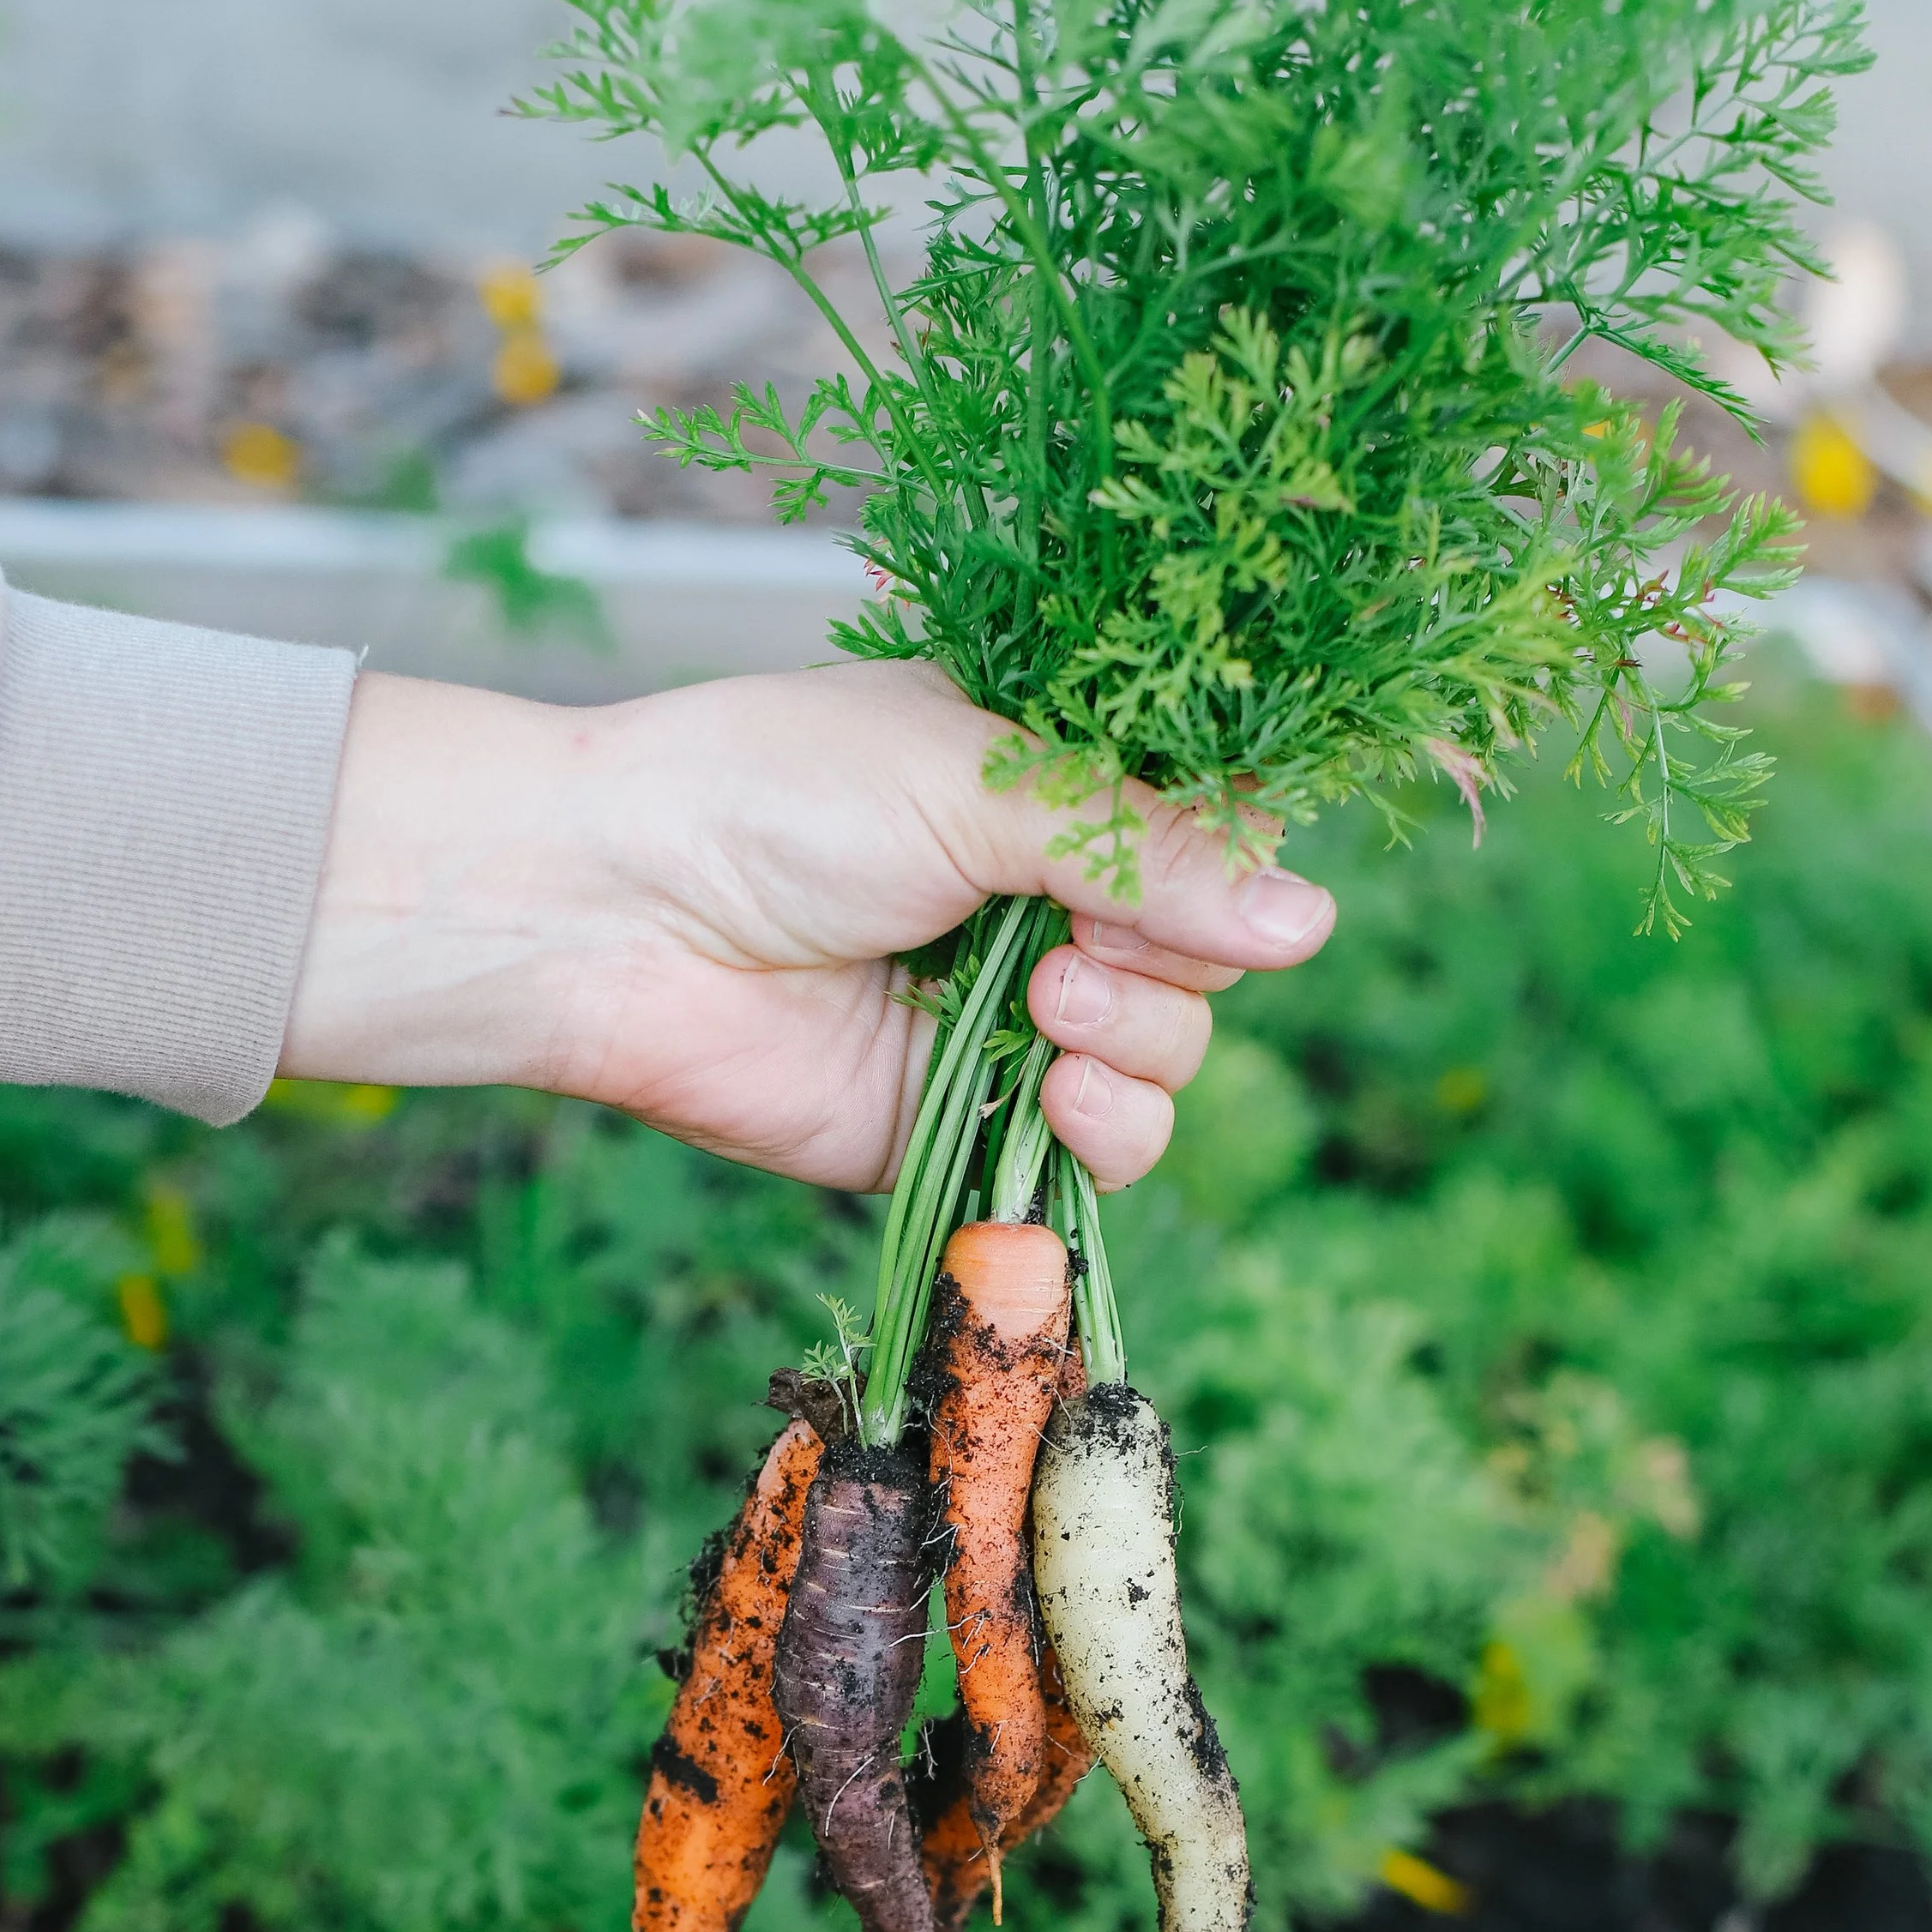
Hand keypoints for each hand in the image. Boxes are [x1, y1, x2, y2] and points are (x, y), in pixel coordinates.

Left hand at [281, 659, 1336, 1192]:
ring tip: (1050, 1003)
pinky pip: (1101, 1149)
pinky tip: (1063, 1088)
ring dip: (1146, 1038)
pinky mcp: (967, 1120)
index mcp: (1053, 785)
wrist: (618, 912)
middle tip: (1082, 937)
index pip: (1214, 829)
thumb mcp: (978, 781)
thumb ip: (1147, 853)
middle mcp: (1044, 901)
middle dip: (1176, 954)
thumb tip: (1313, 923)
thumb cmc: (774, 795)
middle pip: (1210, 955)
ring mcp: (1011, 1016)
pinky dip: (1111, 1128)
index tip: (1199, 864)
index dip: (1231, 861)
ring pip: (1173, 1055)